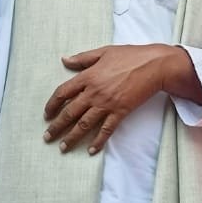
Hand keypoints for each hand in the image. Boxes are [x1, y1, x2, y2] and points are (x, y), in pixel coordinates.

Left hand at [43, 44, 183, 153]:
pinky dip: (98, 141)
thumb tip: (64, 60)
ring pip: (84, 124)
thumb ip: (82, 58)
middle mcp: (94, 92)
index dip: (52, 105)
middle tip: (47, 137)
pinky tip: (91, 150)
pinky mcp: (120, 112)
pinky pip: (106, 130)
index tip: (47, 114)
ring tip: (63, 147)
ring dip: (72, 137)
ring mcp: (107, 103)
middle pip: (70, 112)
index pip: (63, 92)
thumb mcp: (104, 51)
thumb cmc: (130, 56)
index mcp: (88, 76)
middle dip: (56, 127)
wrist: (155, 65)